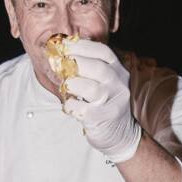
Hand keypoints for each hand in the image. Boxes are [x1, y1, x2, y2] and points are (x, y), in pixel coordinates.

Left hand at [62, 39, 141, 162]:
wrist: (122, 136)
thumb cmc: (107, 106)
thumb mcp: (106, 84)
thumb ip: (92, 69)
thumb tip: (64, 54)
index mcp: (119, 72)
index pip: (104, 52)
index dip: (83, 46)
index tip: (65, 45)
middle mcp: (118, 86)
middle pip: (97, 67)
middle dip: (74, 62)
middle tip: (60, 64)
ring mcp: (111, 102)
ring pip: (89, 87)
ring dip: (71, 84)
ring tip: (67, 87)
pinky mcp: (101, 118)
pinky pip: (80, 108)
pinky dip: (69, 104)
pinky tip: (69, 106)